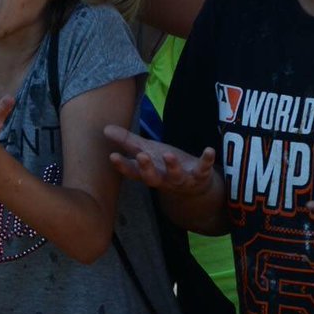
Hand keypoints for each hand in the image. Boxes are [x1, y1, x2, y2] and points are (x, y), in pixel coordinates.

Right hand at [104, 124, 218, 196]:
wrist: (194, 185)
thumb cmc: (164, 165)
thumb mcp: (146, 151)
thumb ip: (127, 141)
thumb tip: (105, 128)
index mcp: (148, 173)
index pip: (132, 172)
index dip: (122, 166)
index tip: (112, 156)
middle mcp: (163, 180)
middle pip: (152, 178)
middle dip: (147, 168)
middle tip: (142, 156)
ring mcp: (182, 180)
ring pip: (176, 177)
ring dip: (173, 167)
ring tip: (169, 155)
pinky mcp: (200, 176)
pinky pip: (203, 169)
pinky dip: (206, 161)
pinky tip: (209, 150)